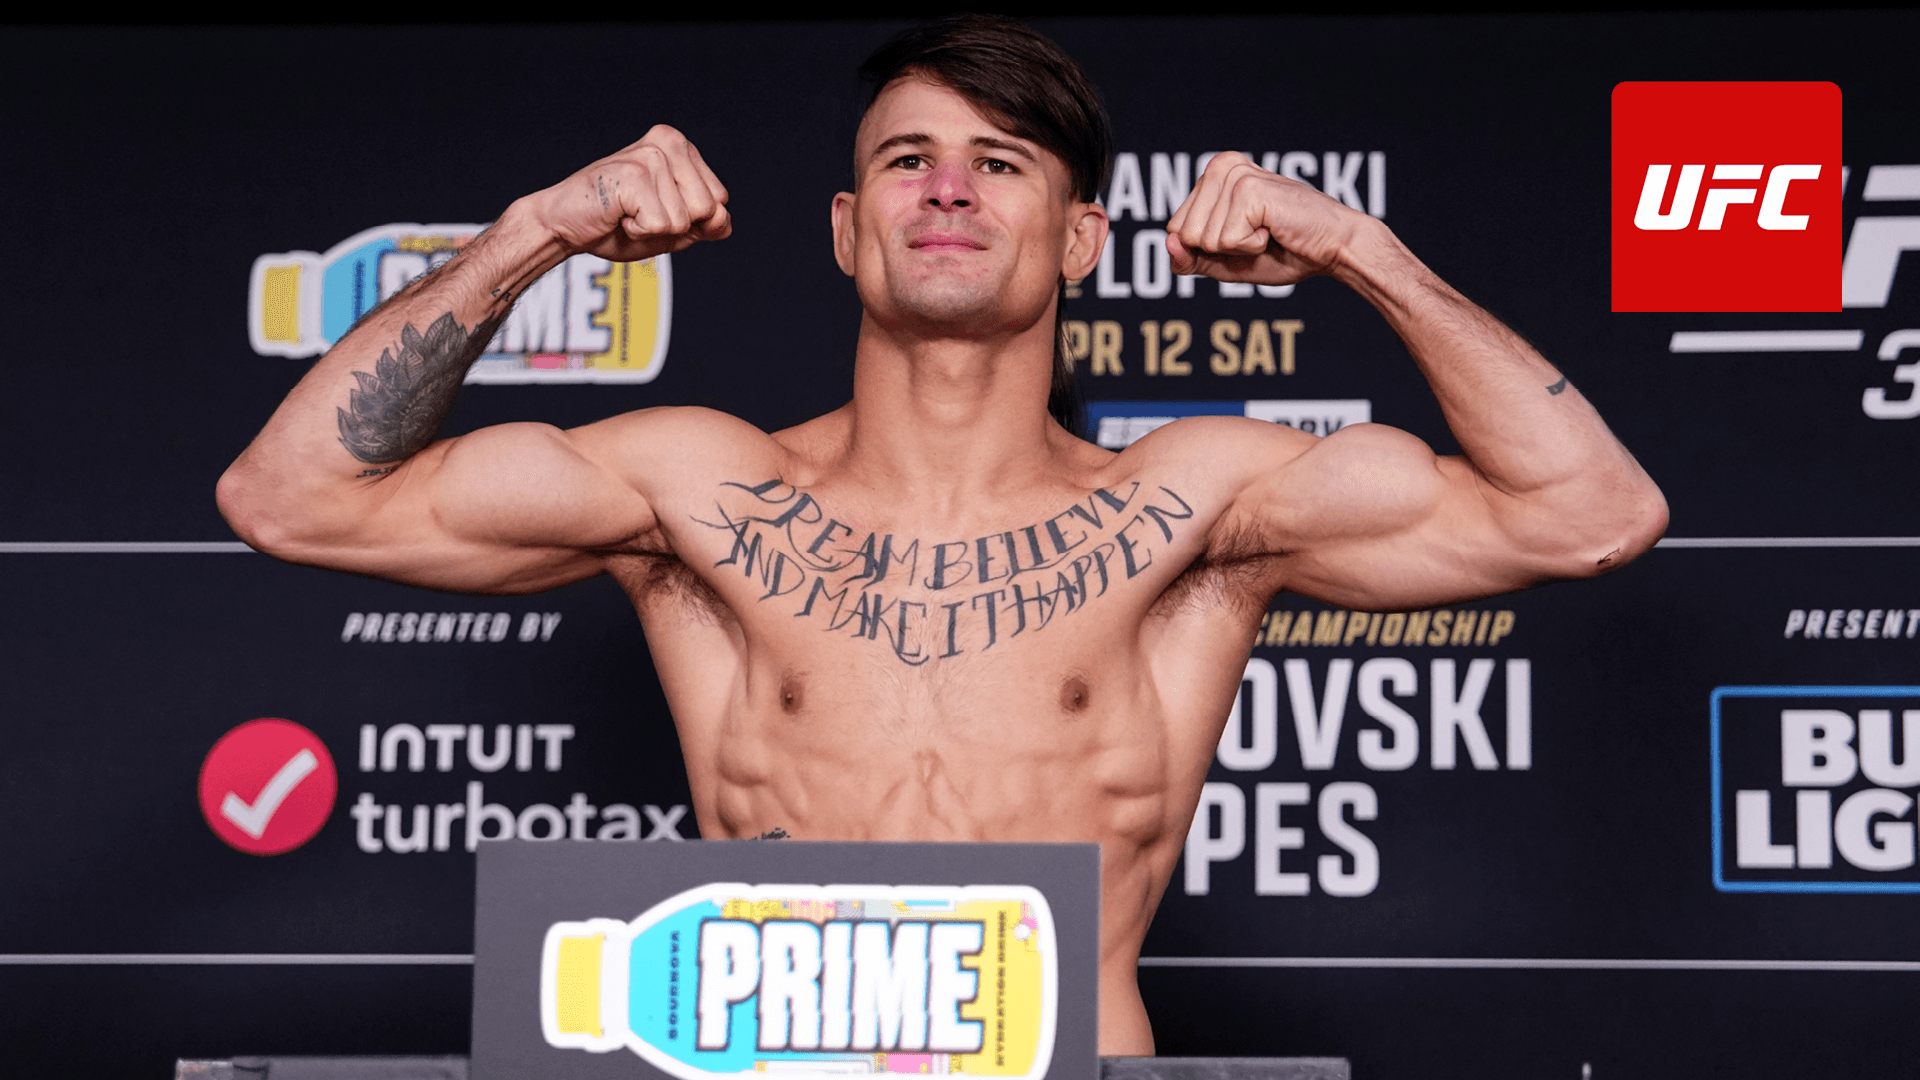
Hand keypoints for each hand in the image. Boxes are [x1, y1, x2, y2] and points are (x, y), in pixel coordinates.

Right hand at [531, 125, 732, 261]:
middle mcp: (669, 143)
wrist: (564, 225)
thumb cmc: (615, 224)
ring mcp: (652, 156)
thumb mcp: (672, 228)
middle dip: (675, 225)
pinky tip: (618, 214)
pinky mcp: (635, 175)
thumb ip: (705, 225)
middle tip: (639, 212)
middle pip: (708, 210)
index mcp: (681, 147)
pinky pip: (661, 225)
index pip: (720, 201)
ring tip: (627, 212)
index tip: (654, 209)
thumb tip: (723, 219)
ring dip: (654, 229)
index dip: (689, 221)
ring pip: (684, 220)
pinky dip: (638, 232)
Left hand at [1165, 152, 1363, 285]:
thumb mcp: (1225, 261)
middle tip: (1258, 233)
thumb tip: (1168, 244)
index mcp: (1211, 175)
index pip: (1176, 230)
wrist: (1333, 248)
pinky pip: (1225, 241)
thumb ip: (1190, 258)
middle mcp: (1219, 166)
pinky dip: (1251, 246)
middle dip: (1220, 249)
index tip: (1244, 235)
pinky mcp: (1248, 189)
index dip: (1208, 249)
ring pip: (1202, 239)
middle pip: (1184, 234)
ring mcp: (1233, 175)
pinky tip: (1274, 228)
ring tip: (1267, 229)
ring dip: (1238, 248)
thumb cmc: (1284, 252)